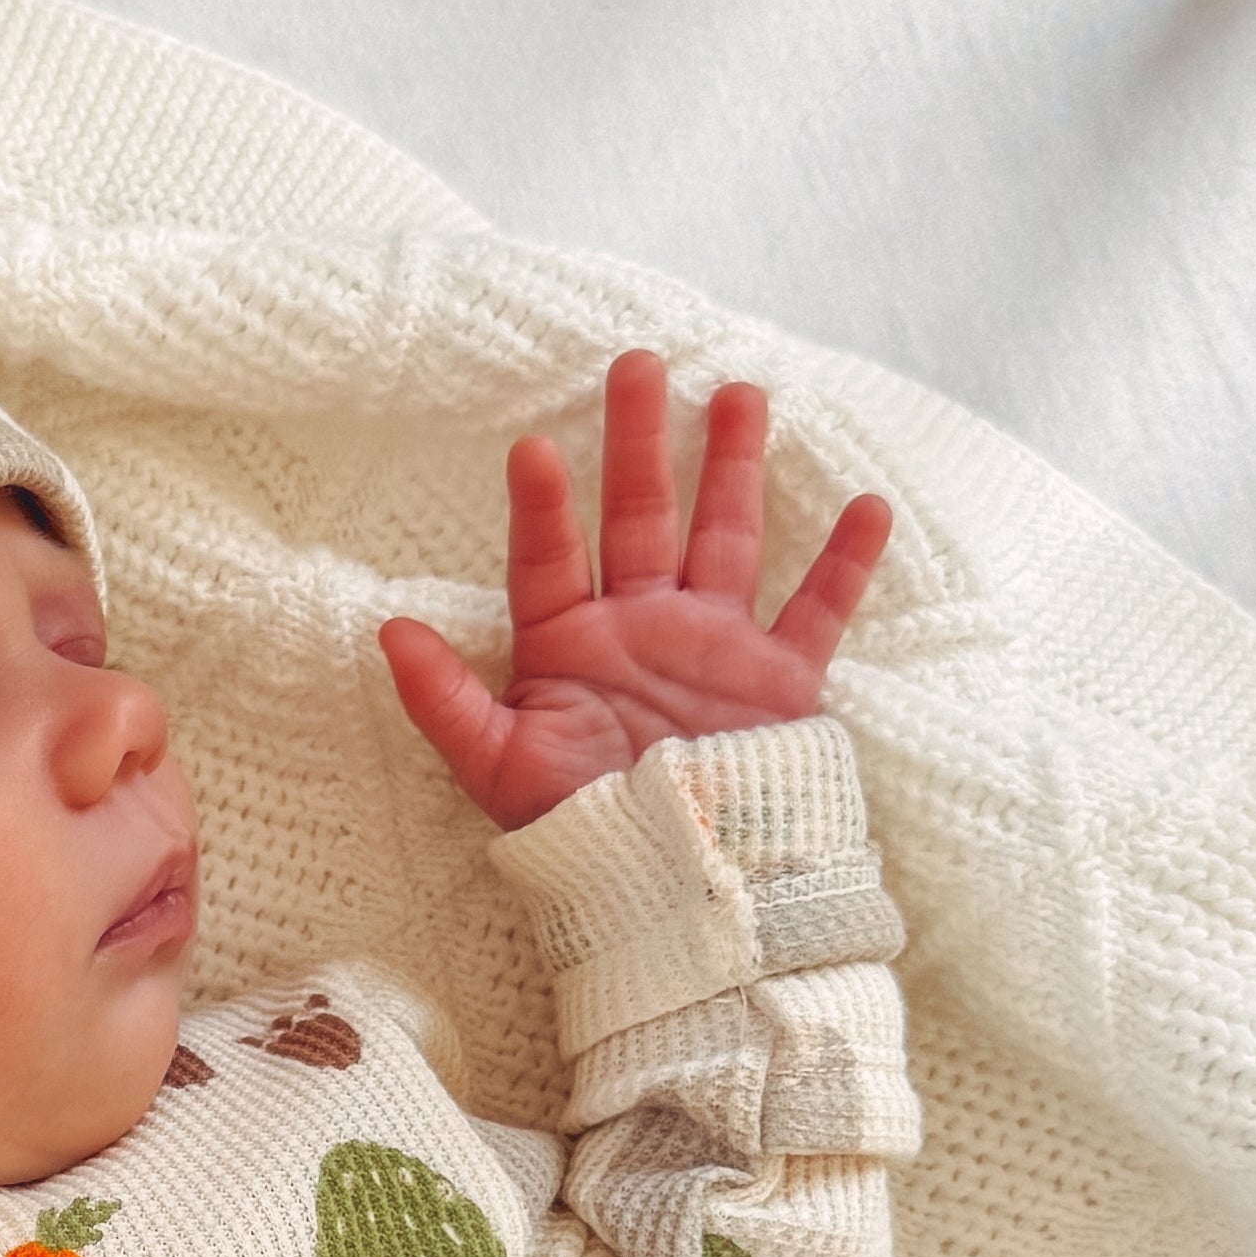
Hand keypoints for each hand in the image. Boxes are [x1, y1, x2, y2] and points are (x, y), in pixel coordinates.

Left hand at [379, 352, 892, 834]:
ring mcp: (713, 647)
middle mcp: (642, 629)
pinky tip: (868, 506)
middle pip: (642, 516)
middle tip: (635, 363)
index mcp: (571, 645)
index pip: (551, 558)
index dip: (544, 507)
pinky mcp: (777, 680)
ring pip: (726, 536)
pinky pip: (817, 611)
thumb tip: (387, 631)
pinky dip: (846, 565)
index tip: (535, 449)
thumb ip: (447, 700)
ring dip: (732, 468)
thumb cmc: (578, 834)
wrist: (670, 893)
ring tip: (739, 394)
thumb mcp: (499, 768)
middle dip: (640, 443)